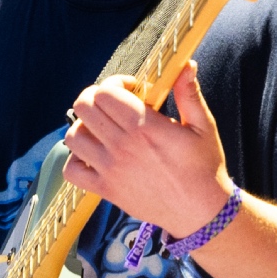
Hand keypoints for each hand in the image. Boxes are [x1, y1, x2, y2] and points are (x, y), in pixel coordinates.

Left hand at [63, 62, 231, 235]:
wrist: (200, 212)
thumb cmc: (204, 167)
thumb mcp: (203, 127)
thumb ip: (189, 94)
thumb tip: (186, 65)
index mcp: (145, 127)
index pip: (106, 92)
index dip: (115, 83)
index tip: (131, 90)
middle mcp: (123, 147)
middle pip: (84, 108)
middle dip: (96, 99)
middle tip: (114, 105)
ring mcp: (110, 170)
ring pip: (73, 136)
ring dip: (85, 127)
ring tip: (104, 129)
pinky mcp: (106, 190)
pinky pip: (72, 170)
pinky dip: (77, 160)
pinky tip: (96, 155)